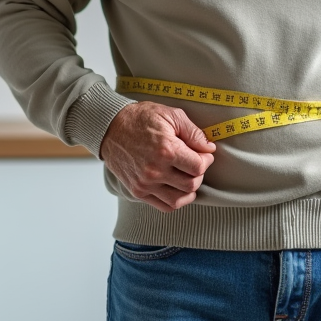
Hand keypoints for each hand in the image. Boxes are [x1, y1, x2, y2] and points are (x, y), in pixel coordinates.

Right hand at [100, 101, 216, 212]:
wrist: (110, 127)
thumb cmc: (141, 118)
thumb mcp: (170, 115)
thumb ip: (193, 132)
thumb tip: (209, 148)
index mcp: (166, 150)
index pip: (199, 167)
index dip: (206, 160)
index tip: (203, 153)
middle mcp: (155, 170)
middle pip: (191, 184)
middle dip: (199, 174)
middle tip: (195, 162)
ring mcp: (145, 183)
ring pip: (179, 199)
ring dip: (189, 189)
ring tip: (186, 176)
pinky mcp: (137, 191)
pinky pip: (164, 206)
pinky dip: (175, 200)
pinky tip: (177, 188)